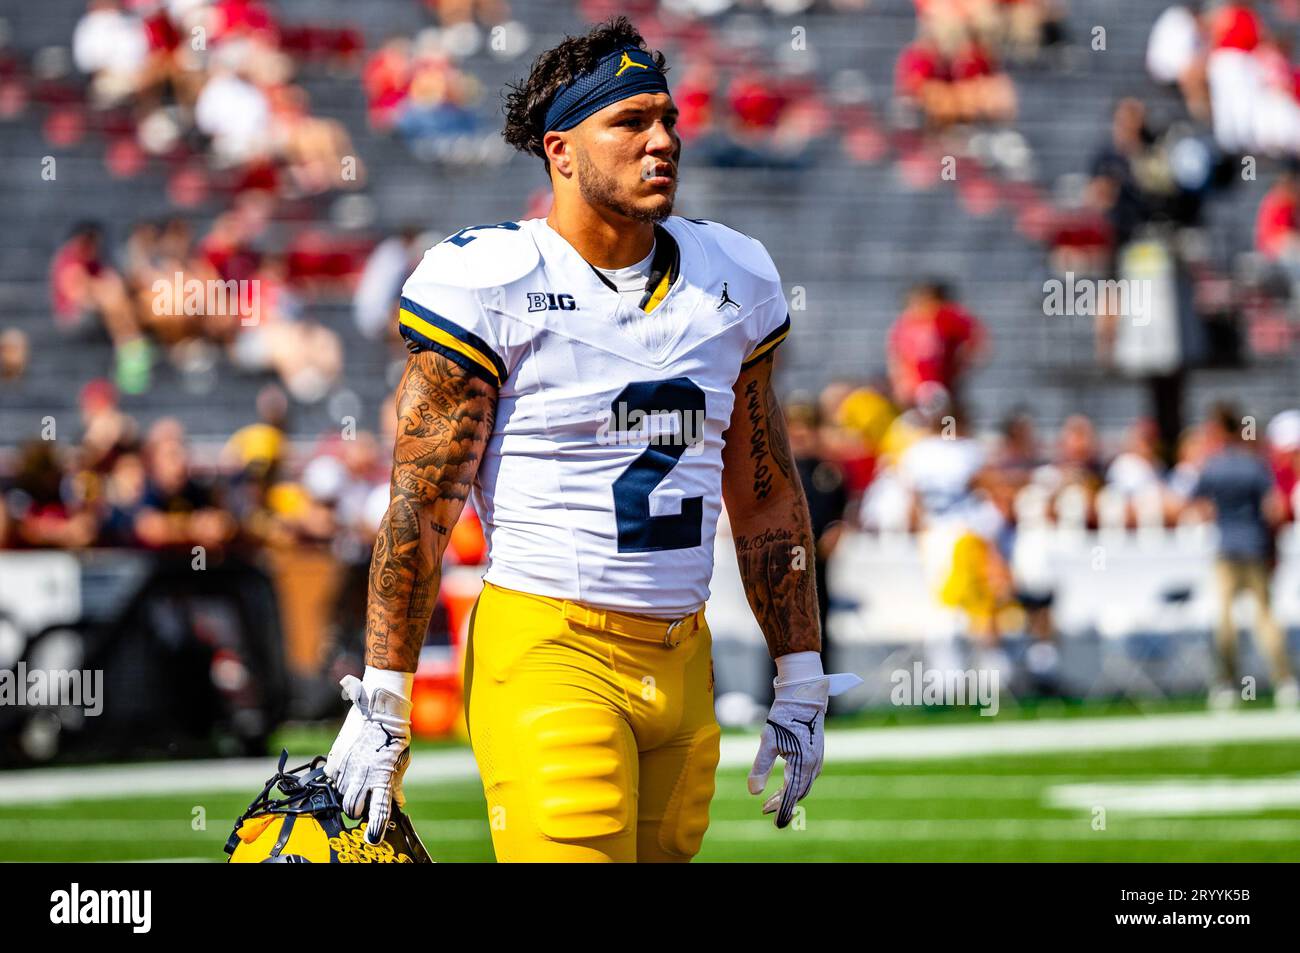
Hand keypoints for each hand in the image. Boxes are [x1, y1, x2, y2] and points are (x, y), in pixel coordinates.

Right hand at [324, 669, 412, 844]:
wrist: (380, 707)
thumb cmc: (395, 734)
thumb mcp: (401, 761)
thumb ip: (396, 784)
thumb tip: (398, 803)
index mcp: (382, 778)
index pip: (378, 812)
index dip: (375, 828)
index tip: (373, 837)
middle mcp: (361, 776)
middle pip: (353, 809)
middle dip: (360, 810)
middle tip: (368, 800)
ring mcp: (346, 768)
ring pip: (342, 796)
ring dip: (349, 795)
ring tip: (359, 783)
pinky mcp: (335, 759)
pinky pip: (333, 780)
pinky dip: (340, 780)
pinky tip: (350, 770)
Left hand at [748, 652, 861, 827]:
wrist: (804, 695)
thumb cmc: (784, 716)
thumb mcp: (768, 741)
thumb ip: (760, 768)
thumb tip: (753, 793)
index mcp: (803, 764)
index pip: (791, 796)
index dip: (782, 810)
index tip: (773, 821)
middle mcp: (814, 765)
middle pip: (798, 793)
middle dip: (782, 803)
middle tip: (765, 809)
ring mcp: (818, 760)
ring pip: (803, 785)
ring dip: (788, 794)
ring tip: (771, 799)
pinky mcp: (817, 754)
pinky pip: (807, 776)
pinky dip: (795, 784)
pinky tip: (785, 783)